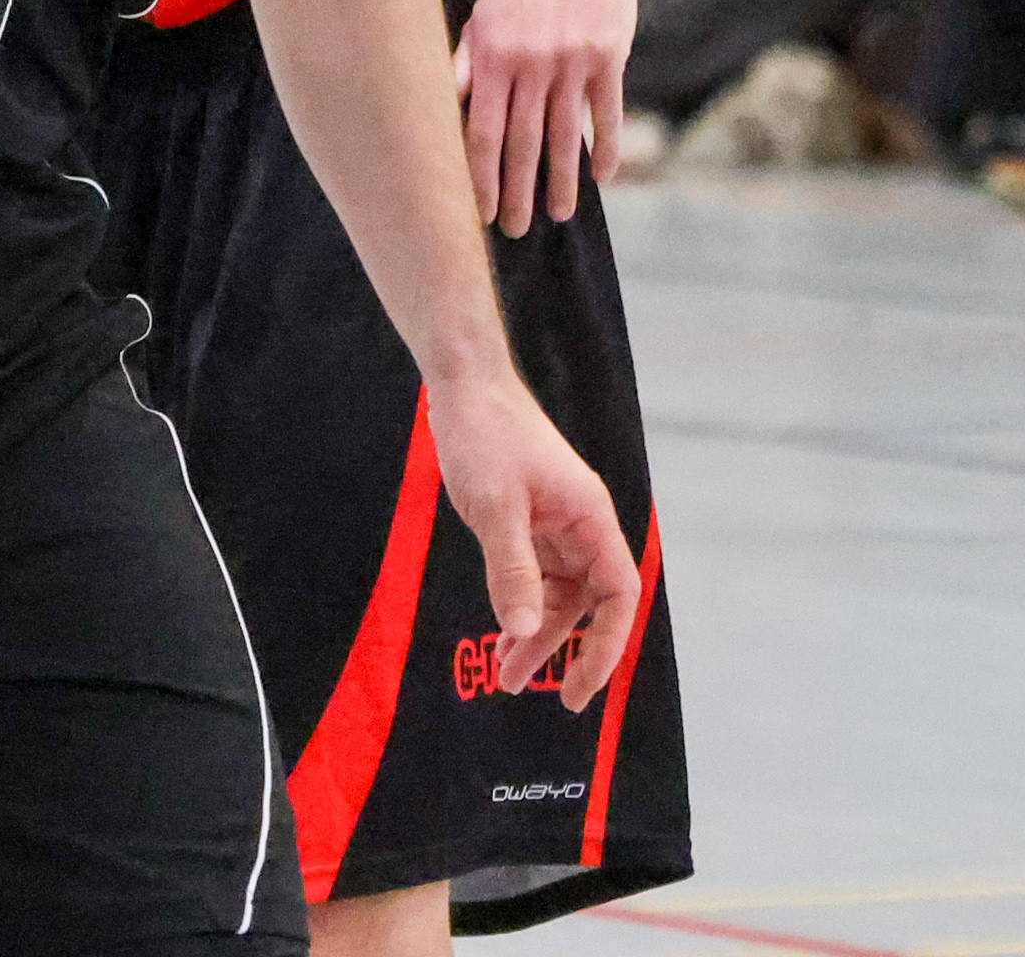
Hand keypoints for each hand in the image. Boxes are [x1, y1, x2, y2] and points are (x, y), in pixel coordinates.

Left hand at [425, 365, 639, 707]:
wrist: (462, 383)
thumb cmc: (485, 433)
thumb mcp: (494, 506)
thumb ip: (512, 569)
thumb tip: (527, 630)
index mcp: (590, 518)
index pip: (618, 595)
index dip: (607, 645)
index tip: (583, 685)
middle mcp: (581, 524)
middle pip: (589, 603)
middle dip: (567, 650)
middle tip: (547, 697)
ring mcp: (556, 522)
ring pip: (559, 594)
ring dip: (537, 633)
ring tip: (507, 675)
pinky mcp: (529, 519)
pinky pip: (536, 574)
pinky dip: (521, 604)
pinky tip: (501, 633)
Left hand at [457, 0, 633, 232]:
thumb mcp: (481, 19)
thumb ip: (463, 65)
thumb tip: (441, 108)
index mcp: (493, 56)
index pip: (482, 130)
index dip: (480, 176)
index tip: (480, 212)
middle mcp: (532, 63)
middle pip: (522, 142)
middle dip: (518, 192)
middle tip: (516, 230)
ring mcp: (572, 63)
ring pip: (566, 136)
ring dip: (562, 182)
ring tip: (558, 216)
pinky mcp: (608, 60)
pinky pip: (606, 115)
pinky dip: (605, 149)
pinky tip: (601, 180)